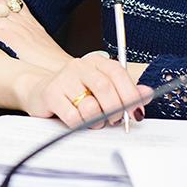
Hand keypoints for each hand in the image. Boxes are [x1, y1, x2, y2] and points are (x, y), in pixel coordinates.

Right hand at [13, 53, 151, 128]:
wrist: (40, 90)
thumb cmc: (76, 92)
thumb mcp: (102, 88)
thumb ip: (125, 91)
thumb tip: (147, 93)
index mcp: (96, 61)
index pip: (117, 72)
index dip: (130, 94)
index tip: (137, 112)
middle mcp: (79, 66)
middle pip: (105, 88)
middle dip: (115, 110)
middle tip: (115, 120)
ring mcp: (63, 78)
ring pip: (90, 106)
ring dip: (97, 120)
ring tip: (94, 120)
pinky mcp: (51, 94)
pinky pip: (74, 117)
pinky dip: (80, 124)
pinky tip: (78, 120)